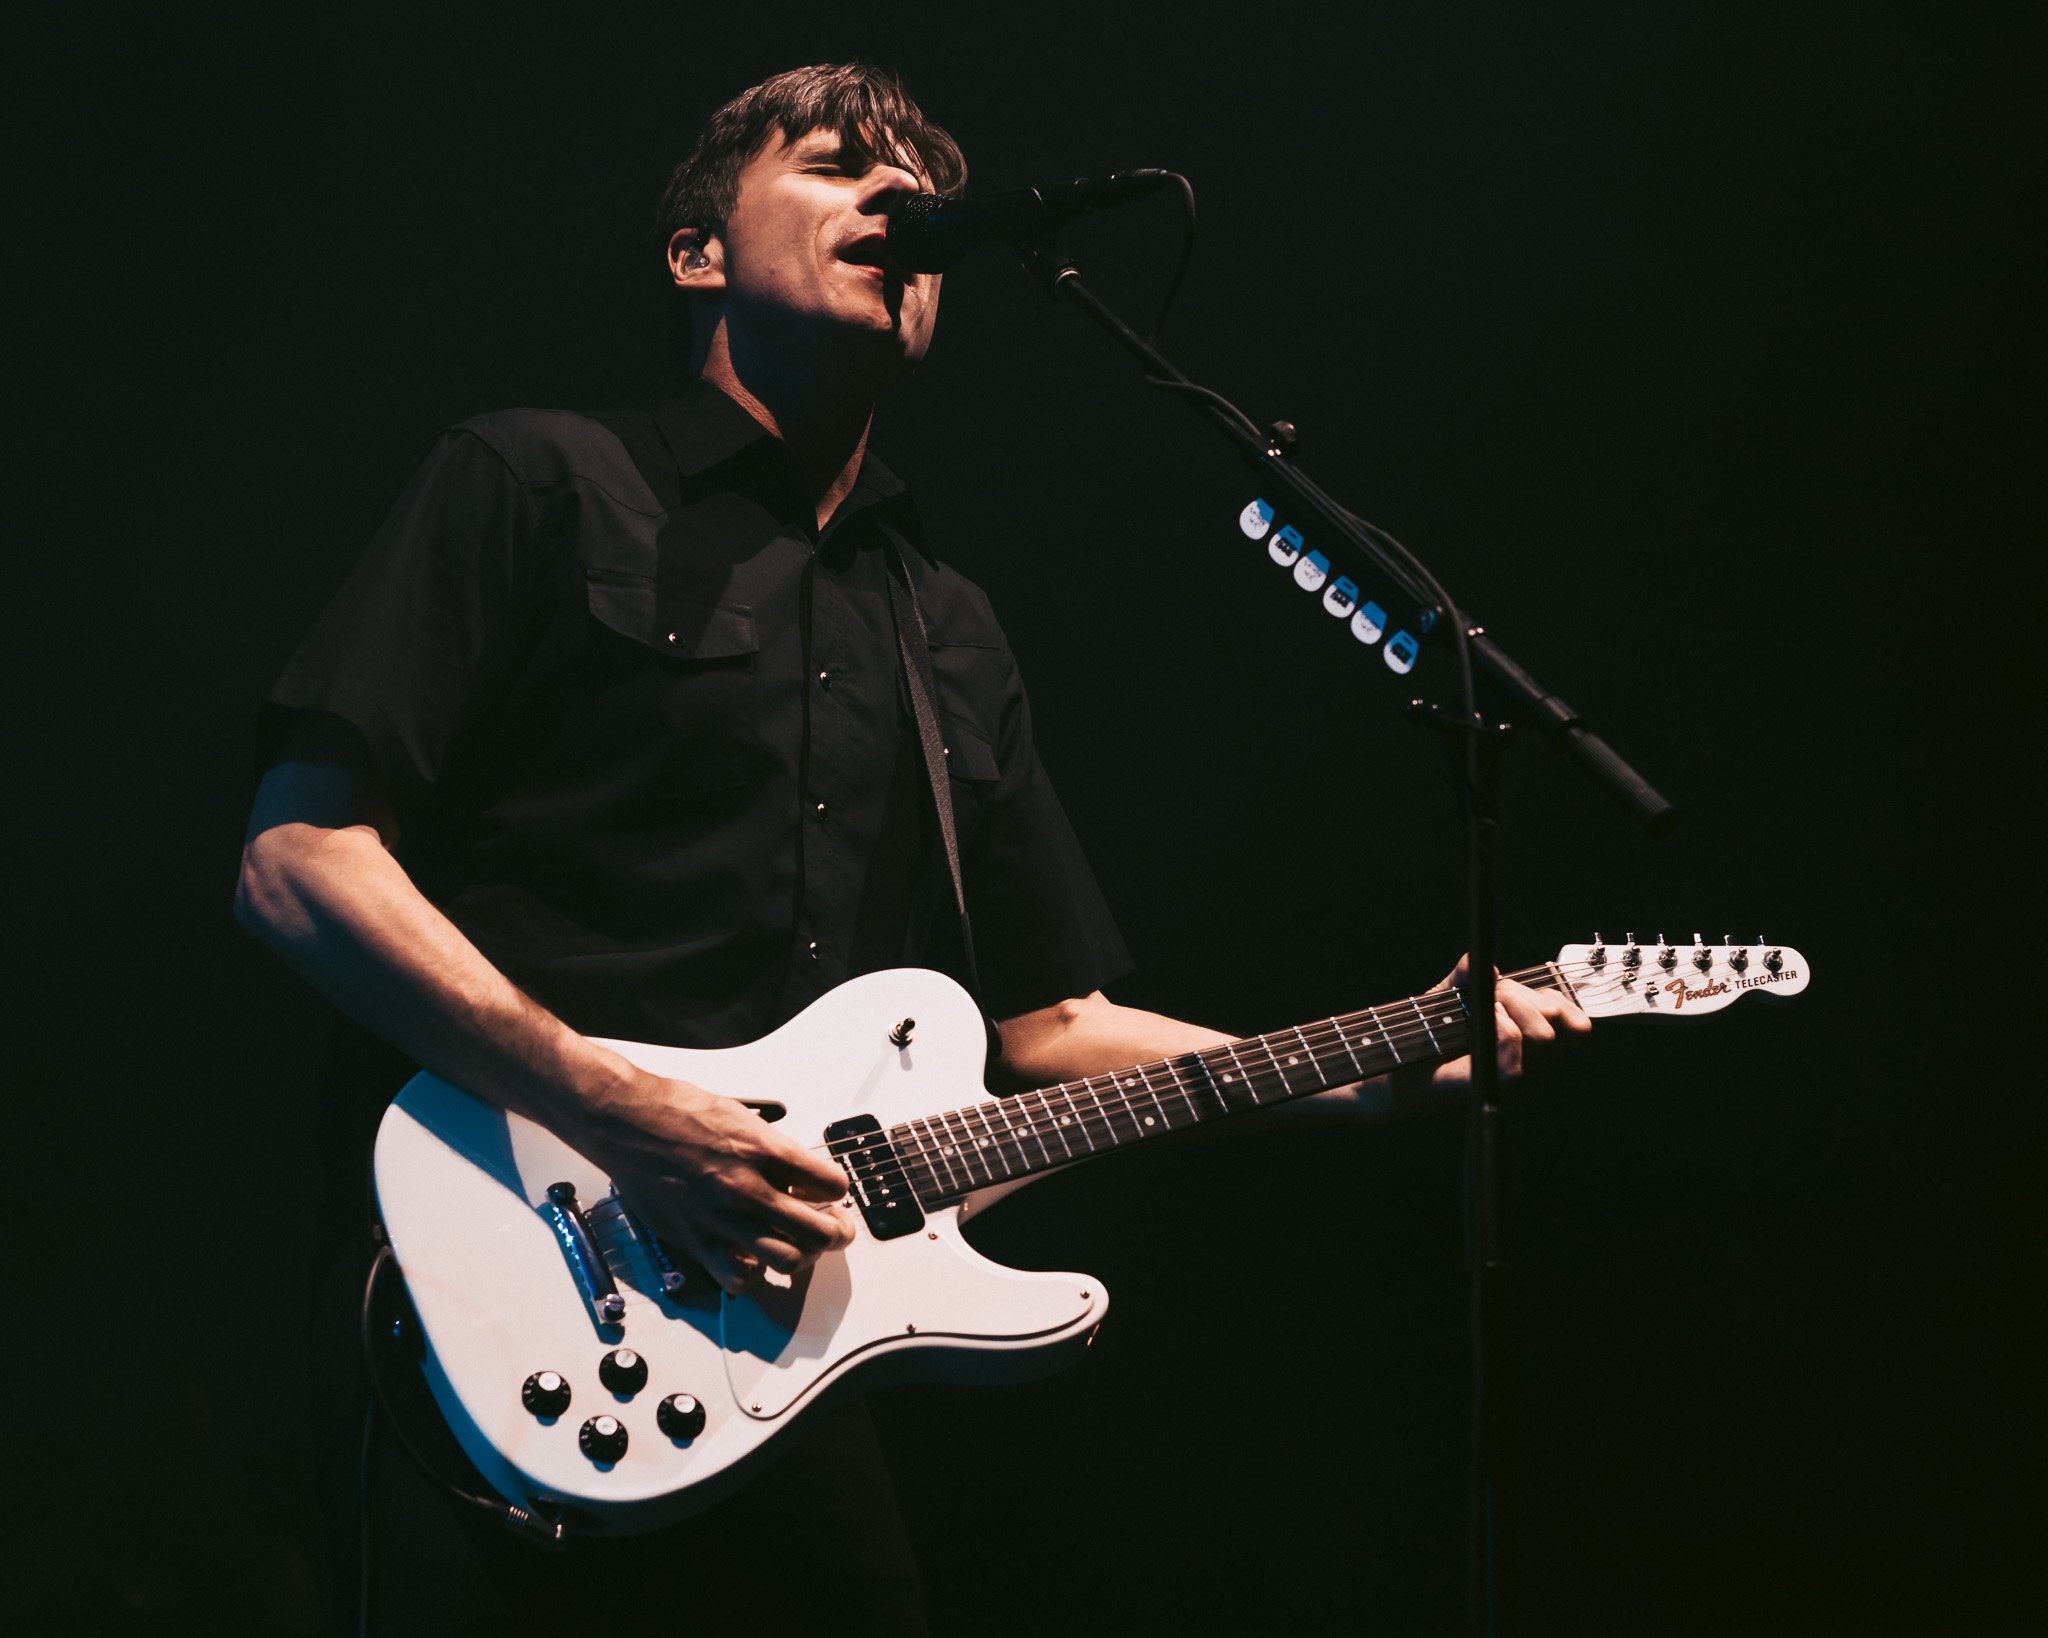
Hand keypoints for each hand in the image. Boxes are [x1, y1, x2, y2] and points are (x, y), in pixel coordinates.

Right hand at [582, 1069, 853, 1295]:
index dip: (838, 1190)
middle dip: (836, 1233)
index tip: (832, 1192)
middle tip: (834, 1228)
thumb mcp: (742, 1117)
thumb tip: (797, 1176)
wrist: (627, 1122)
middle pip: (819, 1233)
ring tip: (798, 1246)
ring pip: (787, 1261)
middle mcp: (747, 1188)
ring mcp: (722, 1218)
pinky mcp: (695, 1240)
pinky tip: (751, 1257)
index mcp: (764, 1150)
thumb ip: (774, 1150)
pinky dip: (752, 1275)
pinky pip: (737, 1278)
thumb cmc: (678, 1111)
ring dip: (801, 1257)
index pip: (832, 1184)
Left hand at [1390, 953, 1590, 1106]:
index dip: (1559, 1000)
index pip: (1579, 1027)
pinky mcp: (1491, 1084)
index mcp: (1533, 1045)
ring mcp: (1515, 1076)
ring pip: (1544, 1036)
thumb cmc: (1427, 1034)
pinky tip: (1483, 1015)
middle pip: (1563, 1023)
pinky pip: (1516, 1055)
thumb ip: (1466, 975)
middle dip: (1527, 993)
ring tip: (1485, 1003)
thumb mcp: (1449, 995)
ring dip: (1514, 1004)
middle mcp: (1531, 1063)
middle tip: (1492, 993)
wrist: (1395, 1069)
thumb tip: (1482, 964)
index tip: (1520, 991)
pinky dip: (1501, 1025)